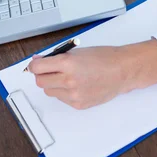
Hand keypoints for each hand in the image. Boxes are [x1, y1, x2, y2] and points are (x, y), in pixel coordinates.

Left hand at [28, 40, 156, 109]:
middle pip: (40, 82)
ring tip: (67, 76)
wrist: (122, 71)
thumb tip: (39, 61)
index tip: (34, 64)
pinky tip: (76, 84)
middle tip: (49, 70)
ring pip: (50, 91)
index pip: (38, 68)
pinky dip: (64, 92)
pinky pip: (62, 99)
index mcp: (67, 63)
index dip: (34, 65)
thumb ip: (57, 57)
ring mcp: (73, 95)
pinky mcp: (78, 104)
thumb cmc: (103, 57)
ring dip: (53, 84)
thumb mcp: (78, 52)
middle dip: (42, 75)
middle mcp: (69, 80)